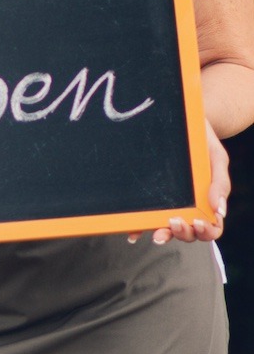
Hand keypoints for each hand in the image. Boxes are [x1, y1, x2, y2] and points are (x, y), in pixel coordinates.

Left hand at [128, 120, 229, 245]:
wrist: (183, 118)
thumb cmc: (203, 139)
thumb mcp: (217, 157)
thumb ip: (221, 183)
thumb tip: (219, 211)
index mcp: (208, 201)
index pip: (212, 227)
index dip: (206, 231)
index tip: (197, 221)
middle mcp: (189, 206)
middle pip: (189, 233)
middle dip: (183, 233)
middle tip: (174, 222)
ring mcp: (169, 204)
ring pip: (168, 229)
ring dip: (163, 234)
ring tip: (157, 233)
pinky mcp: (152, 198)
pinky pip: (145, 217)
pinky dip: (139, 228)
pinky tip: (133, 233)